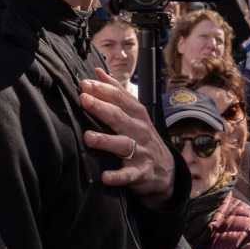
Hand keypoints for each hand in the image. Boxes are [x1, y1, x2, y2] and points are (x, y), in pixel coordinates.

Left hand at [79, 68, 175, 204]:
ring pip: (122, 144)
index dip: (103, 90)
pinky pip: (128, 175)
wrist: (165, 169)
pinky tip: (104, 177)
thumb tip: (98, 71)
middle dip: (101, 107)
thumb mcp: (134, 113)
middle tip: (83, 99)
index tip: (84, 84)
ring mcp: (140, 152)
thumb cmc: (142, 137)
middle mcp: (139, 130)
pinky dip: (117, 176)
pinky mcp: (140, 173)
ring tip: (88, 137)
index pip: (119, 98)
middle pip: (119, 116)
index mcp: (137, 114)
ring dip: (105, 140)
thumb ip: (116, 93)